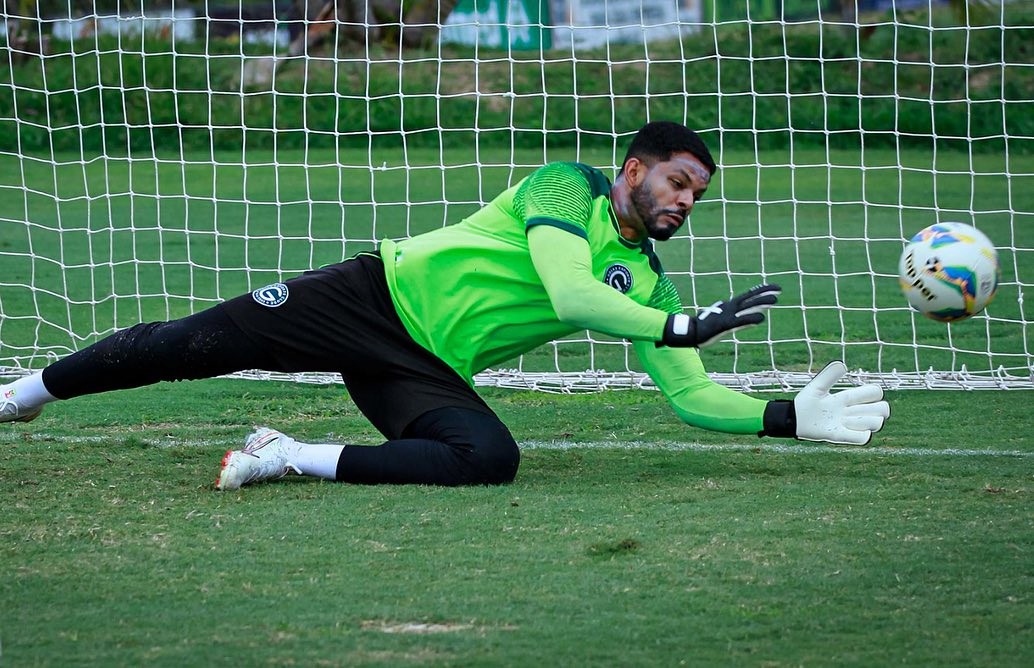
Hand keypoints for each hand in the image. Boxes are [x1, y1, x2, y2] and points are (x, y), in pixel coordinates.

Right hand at [660, 284, 780, 347]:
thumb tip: (755, 319)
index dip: (760, 291)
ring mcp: (727, 315)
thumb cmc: (704, 327)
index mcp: (729, 306)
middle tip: (779, 289)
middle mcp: (729, 307)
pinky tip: (761, 318)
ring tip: (776, 300)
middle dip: (764, 293)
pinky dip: (751, 318)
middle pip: (750, 298)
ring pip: (748, 307)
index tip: (773, 288)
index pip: (748, 296)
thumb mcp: (725, 323)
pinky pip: (740, 321)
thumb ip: (740, 322)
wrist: (690, 332)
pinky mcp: (724, 324)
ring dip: (761, 303)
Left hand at [794, 361, 889, 444]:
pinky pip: (863, 438)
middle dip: (876, 408)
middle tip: (853, 409)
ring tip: (844, 419)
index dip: (873, 392)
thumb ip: (829, 375)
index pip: (875, 393)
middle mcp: (852, 411)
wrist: (792, 419)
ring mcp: (848, 425)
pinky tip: (844, 428)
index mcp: (848, 397)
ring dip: (863, 420)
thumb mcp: (817, 386)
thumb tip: (843, 364)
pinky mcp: (841, 436)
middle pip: (883, 409)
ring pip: (876, 423)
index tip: (854, 395)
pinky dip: (860, 434)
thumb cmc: (805, 402)